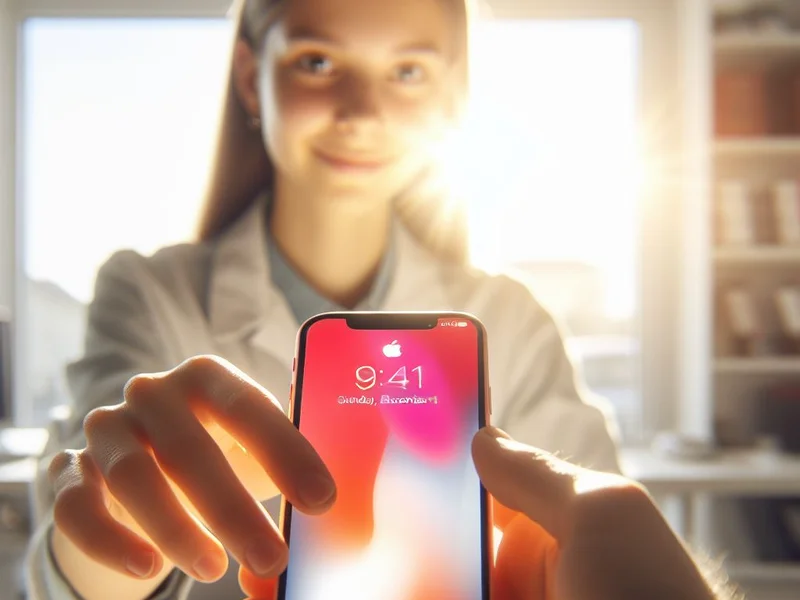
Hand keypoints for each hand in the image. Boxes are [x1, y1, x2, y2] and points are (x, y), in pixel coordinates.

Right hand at [48, 355, 336, 582]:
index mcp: (208, 378)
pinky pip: (79, 507)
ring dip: (177, 528)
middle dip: (233, 508)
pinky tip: (149, 569)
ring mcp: (107, 429)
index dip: (286, 451)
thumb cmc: (216, 453)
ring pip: (133, 475)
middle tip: (272, 558)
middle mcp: (153, 394)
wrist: (138, 465)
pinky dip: (113, 541)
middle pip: (189, 447)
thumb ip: (294, 462)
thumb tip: (351, 507)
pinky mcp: (70, 472)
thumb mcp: (253, 448)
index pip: (248, 406)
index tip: (321, 500)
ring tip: (215, 569)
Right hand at [240, 427, 716, 599]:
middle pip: (406, 545)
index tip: (343, 437)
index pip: (449, 490)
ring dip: (334, 577)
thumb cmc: (651, 599)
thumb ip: (535, 473)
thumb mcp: (603, 514)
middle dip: (350, 524)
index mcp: (530, 537)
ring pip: (391, 590)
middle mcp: (496, 582)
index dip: (398, 465)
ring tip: (277, 558)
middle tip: (290, 500)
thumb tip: (480, 434)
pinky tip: (299, 595)